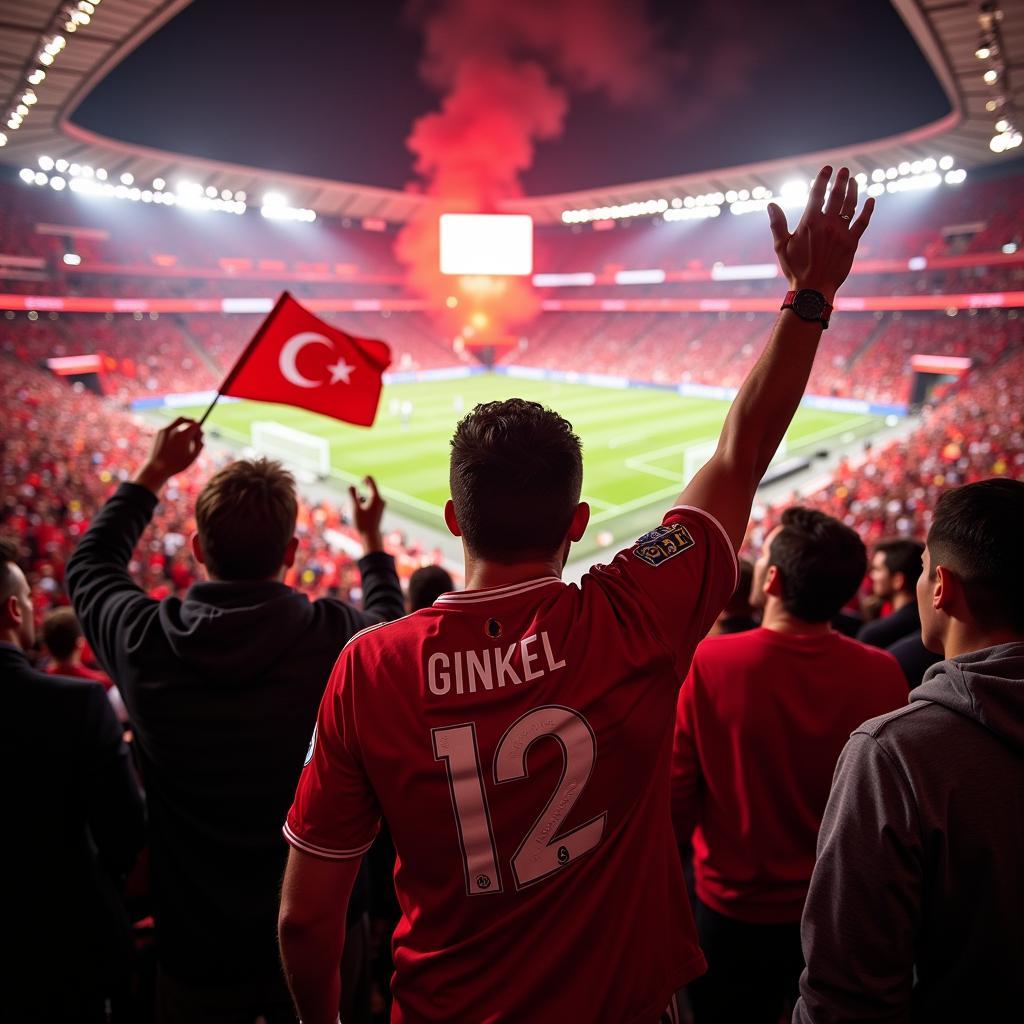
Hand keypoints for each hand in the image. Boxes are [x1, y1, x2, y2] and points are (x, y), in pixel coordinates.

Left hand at [134, 417, 203, 493]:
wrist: (157, 468)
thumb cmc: (177, 464)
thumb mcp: (193, 456)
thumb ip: (199, 443)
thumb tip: (201, 433)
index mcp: (184, 435)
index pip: (195, 424)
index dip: (198, 428)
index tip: (200, 433)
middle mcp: (174, 430)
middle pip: (185, 420)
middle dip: (191, 424)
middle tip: (193, 433)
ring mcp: (164, 430)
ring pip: (176, 425)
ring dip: (181, 430)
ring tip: (181, 445)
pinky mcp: (158, 433)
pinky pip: (169, 429)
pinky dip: (173, 434)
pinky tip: (173, 446)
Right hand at [349, 476, 385, 551]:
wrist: (371, 536)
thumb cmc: (363, 523)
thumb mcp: (355, 508)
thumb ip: (353, 496)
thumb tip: (351, 486)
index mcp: (376, 497)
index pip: (371, 481)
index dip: (364, 478)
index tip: (359, 482)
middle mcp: (381, 500)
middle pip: (370, 488)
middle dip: (360, 491)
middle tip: (355, 500)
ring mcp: (381, 505)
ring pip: (369, 496)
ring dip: (361, 499)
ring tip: (357, 510)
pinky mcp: (379, 510)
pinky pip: (371, 501)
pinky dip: (364, 503)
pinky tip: (360, 512)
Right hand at [767, 165, 873, 301]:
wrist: (813, 289)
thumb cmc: (794, 269)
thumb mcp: (781, 246)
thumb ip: (777, 224)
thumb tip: (771, 205)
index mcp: (809, 222)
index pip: (817, 193)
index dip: (823, 179)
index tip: (827, 169)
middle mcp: (827, 224)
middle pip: (837, 195)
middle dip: (841, 180)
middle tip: (844, 170)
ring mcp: (842, 232)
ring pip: (851, 205)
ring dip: (854, 190)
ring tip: (855, 181)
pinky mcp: (852, 243)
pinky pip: (863, 222)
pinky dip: (868, 210)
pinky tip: (871, 200)